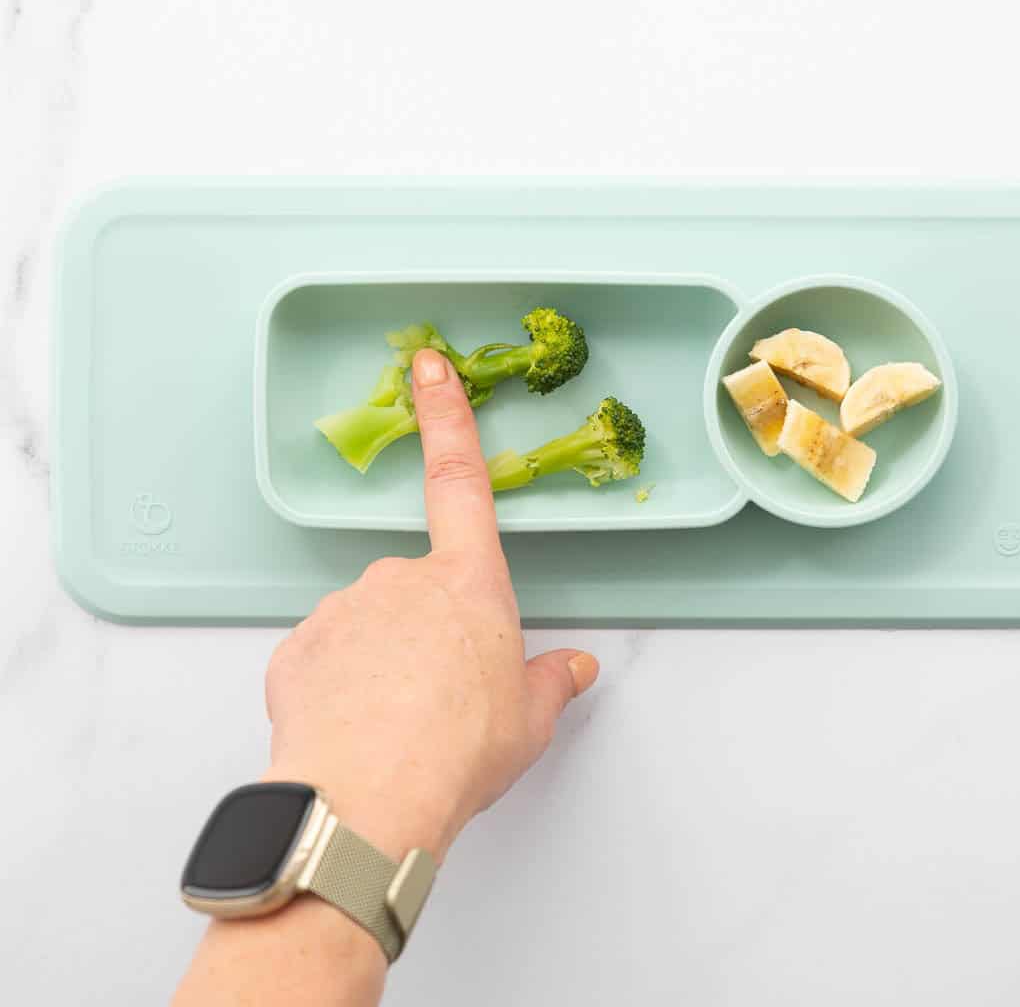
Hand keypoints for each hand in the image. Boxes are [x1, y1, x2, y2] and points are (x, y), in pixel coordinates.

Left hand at [262, 349, 599, 862]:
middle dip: (426, 632)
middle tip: (437, 698)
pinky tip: (356, 727)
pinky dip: (341, 683)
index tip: (429, 366)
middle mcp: (401, 578)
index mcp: (468, 582)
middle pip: (418, 588)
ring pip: (369, 624)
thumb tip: (574, 669)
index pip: (460, 477)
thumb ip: (551, 682)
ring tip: (397, 724)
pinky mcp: (298, 648)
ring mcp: (344, 608)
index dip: (448, 415)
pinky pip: (326, 656)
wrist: (368, 800)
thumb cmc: (459, 751)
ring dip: (383, 660)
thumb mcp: (529, 719)